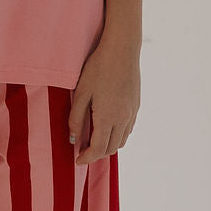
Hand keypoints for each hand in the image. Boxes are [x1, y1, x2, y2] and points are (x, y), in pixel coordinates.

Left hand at [68, 37, 140, 165]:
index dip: (87, 158)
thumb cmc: (98, 68)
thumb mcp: (81, 92)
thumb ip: (76, 118)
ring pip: (121, 140)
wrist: (122, 50)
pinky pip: (128, 129)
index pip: (98, 148)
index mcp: (107, 117)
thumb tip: (74, 139)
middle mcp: (123, 119)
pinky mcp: (136, 106)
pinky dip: (118, 135)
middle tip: (83, 151)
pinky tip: (108, 127)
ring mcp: (132, 113)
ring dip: (108, 146)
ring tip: (94, 140)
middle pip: (111, 148)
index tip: (77, 160)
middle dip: (97, 154)